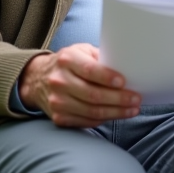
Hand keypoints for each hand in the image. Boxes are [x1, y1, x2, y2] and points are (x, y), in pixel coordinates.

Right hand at [18, 43, 140, 127]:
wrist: (37, 79)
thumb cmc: (68, 64)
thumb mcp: (81, 51)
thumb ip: (100, 58)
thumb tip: (127, 67)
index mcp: (67, 60)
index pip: (89, 70)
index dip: (107, 77)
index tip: (124, 82)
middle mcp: (59, 81)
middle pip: (93, 95)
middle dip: (118, 99)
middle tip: (136, 99)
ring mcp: (57, 101)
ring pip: (91, 111)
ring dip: (116, 112)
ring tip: (132, 110)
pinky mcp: (58, 117)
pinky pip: (85, 121)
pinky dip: (103, 119)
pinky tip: (116, 115)